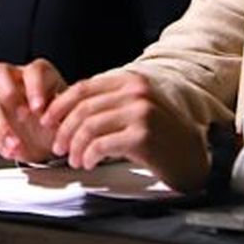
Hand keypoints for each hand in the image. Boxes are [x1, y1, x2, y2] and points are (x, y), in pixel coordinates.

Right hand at [0, 58, 67, 161]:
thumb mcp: (67, 116)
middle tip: (21, 116)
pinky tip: (10, 150)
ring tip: (15, 145)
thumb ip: (64, 114)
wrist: (51, 142)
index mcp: (38, 75)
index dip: (34, 87)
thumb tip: (61, 119)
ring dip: (0, 125)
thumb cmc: (59, 121)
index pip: (33, 70)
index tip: (39, 107)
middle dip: (8, 94)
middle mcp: (14, 81)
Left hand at [41, 71, 209, 191]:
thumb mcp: (136, 109)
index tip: (48, 119)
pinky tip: (88, 163)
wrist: (196, 157)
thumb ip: (108, 104)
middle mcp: (136, 92)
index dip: (61, 104)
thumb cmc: (164, 136)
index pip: (85, 87)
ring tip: (74, 159)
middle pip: (84, 108)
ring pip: (89, 127)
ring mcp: (140, 112)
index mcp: (131, 81)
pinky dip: (88, 155)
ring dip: (75, 146)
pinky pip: (101, 144)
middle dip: (64, 129)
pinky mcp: (142, 135)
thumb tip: (67, 111)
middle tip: (57, 146)